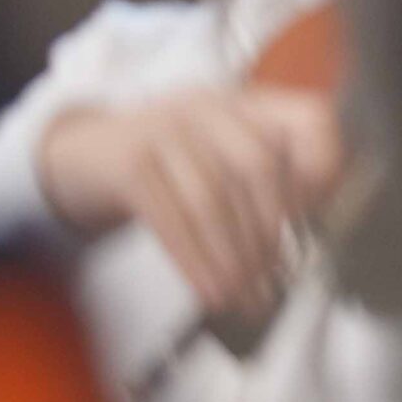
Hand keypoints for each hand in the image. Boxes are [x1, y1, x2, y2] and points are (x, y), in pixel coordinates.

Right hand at [37, 85, 345, 318]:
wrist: (79, 155)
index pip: (310, 120)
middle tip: (274, 281)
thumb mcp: (221, 156)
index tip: (317, 218)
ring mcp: (166, 127)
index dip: (322, 168)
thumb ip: (267, 178)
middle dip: (270, 231)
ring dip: (234, 257)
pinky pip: (170, 216)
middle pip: (259, 165)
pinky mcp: (128, 160)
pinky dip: (195, 259)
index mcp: (248, 105)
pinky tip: (210, 290)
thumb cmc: (169, 165)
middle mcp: (211, 106)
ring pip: (214, 197)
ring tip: (244, 297)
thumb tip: (310, 230)